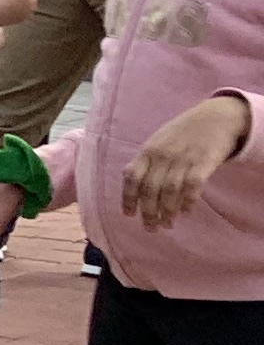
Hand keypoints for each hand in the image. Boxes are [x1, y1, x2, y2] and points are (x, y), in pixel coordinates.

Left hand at [124, 92, 253, 231]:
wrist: (215, 117)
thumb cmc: (183, 132)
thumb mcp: (157, 141)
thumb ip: (145, 160)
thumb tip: (128, 179)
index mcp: (148, 151)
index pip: (132, 177)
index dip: (128, 198)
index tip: (129, 215)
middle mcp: (163, 156)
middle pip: (150, 189)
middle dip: (148, 212)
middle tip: (151, 228)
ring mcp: (183, 159)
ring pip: (170, 190)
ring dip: (167, 211)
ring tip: (167, 224)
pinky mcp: (204, 162)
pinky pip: (193, 185)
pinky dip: (188, 200)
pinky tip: (187, 211)